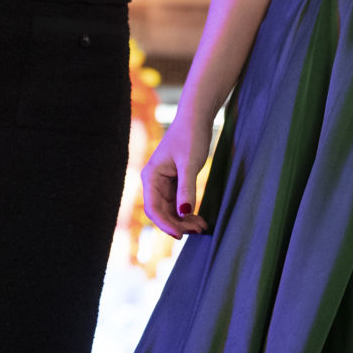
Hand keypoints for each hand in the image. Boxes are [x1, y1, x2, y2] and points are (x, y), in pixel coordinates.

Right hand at [143, 103, 220, 239]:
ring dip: (184, 220)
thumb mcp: (190, 163)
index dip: (165, 224)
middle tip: (199, 230)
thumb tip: (184, 212)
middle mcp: (154, 182)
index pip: (153, 208)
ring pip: (171, 210)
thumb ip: (186, 188)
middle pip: (161, 212)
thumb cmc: (190, 136)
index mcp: (150, 176)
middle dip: (178, 224)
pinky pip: (178, 203)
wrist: (196, 118)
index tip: (181, 235)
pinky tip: (200, 218)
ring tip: (202, 226)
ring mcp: (164, 184)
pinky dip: (188, 212)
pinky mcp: (175, 183)